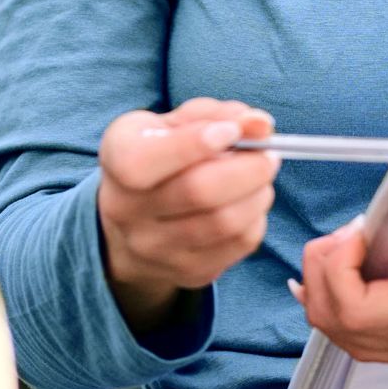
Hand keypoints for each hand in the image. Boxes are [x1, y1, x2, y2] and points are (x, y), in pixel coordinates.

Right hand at [99, 98, 277, 335]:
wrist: (136, 220)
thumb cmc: (162, 154)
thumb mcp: (174, 122)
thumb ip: (216, 115)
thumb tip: (260, 124)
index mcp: (118, 158)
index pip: (143, 161)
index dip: (193, 144)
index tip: (232, 130)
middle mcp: (127, 210)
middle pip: (198, 192)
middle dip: (248, 168)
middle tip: (269, 154)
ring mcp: (154, 249)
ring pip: (224, 222)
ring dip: (258, 193)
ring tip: (262, 175)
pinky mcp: (186, 273)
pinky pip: (237, 245)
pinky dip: (256, 218)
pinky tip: (250, 202)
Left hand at [295, 214, 387, 381]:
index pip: (355, 307)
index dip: (338, 266)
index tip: (362, 228)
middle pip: (331, 317)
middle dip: (320, 269)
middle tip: (350, 230)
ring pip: (336, 329)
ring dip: (324, 284)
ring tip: (349, 243)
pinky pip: (355, 334)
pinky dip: (334, 302)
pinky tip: (342, 270)